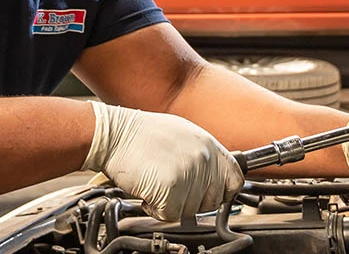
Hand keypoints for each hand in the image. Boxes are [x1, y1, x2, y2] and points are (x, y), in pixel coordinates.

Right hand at [81, 101, 243, 220]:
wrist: (113, 134)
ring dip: (172, 203)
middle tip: (172, 185)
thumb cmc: (141, 135)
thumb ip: (202, 154)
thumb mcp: (183, 134)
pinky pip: (171, 215)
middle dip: (192, 200)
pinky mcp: (170, 189)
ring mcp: (188, 174)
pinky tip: (148, 189)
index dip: (222, 191)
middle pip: (211, 200)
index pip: (235, 179)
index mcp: (208, 145)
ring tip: (157, 180)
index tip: (211, 193)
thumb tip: (215, 173)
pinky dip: (156, 208)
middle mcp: (202, 159)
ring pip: (190, 210)